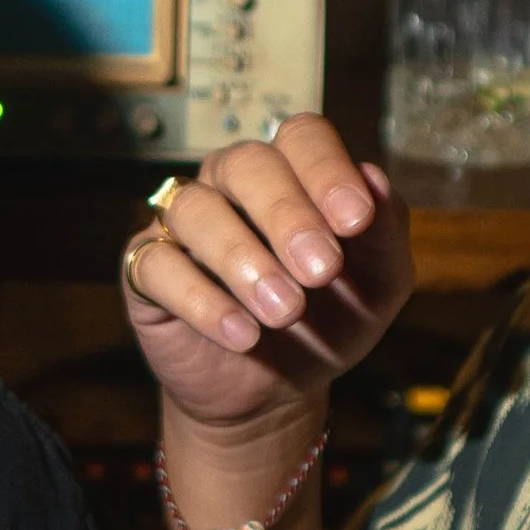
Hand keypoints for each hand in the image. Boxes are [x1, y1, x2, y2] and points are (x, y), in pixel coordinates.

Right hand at [122, 114, 412, 452]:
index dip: (327, 169)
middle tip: (322, 272)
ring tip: (284, 311)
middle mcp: (233, 184)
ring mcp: (183, 223)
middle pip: (247, 164)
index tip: (356, 219)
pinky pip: (157, 264)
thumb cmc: (329, 322)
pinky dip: (201, 300)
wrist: (276, 393)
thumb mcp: (378, 286)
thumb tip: (374, 177)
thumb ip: (384, 233)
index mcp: (293, 173)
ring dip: (243, 258)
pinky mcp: (145, 268)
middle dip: (287, 214)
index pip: (302, 136)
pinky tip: (242, 335)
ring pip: (195, 208)